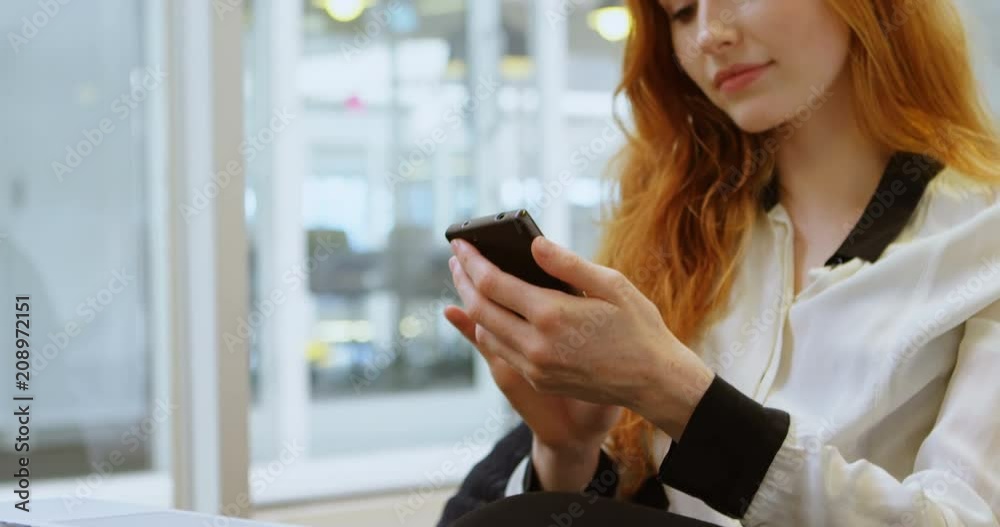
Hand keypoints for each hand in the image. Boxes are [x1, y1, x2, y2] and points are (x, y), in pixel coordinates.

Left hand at [446, 236, 714, 438]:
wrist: (653, 381)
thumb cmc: (638, 327)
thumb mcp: (611, 285)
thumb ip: (567, 264)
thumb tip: (533, 244)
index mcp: (552, 315)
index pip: (493, 283)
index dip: (472, 261)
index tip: (460, 244)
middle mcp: (536, 345)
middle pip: (480, 309)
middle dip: (463, 280)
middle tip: (456, 259)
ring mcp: (535, 367)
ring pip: (486, 333)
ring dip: (471, 306)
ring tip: (468, 281)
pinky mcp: (538, 380)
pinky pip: (501, 351)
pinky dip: (488, 328)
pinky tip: (489, 312)